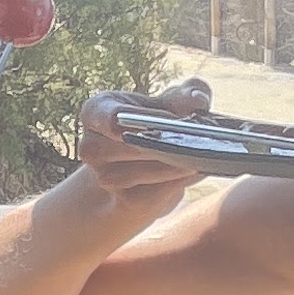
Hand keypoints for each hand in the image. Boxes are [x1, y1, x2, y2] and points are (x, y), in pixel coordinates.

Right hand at [72, 83, 221, 222]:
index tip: (158, 119)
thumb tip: (197, 100)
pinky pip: (153, 192)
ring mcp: (105, 177)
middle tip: (194, 135)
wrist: (146, 170)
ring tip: (202, 154)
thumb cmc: (158, 124)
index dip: (131, 118)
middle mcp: (92, 146)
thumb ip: (188, 93)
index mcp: (96, 111)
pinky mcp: (124, 200)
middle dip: (161, 140)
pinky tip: (196, 170)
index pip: (104, 115)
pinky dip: (177, 180)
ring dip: (173, 163)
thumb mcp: (172, 102)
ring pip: (140, 171)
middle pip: (128, 144)